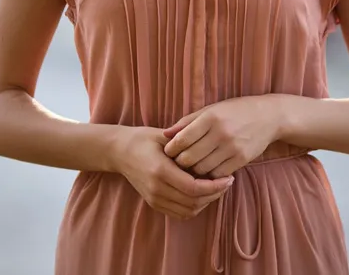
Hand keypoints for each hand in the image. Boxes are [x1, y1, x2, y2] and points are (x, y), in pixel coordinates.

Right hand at [114, 127, 233, 219]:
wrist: (120, 151)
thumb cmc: (144, 139)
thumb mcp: (166, 136)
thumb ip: (187, 145)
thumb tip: (213, 152)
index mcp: (160, 171)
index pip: (194, 188)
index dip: (215, 186)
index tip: (228, 178)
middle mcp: (156, 189)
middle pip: (194, 202)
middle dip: (215, 194)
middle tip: (227, 182)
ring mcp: (154, 198)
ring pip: (188, 210)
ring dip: (206, 202)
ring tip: (217, 188)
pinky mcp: (153, 203)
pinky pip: (179, 213)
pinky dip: (194, 207)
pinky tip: (203, 194)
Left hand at [163, 96, 282, 178]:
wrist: (268, 116)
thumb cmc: (235, 111)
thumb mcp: (211, 109)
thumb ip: (187, 122)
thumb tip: (165, 134)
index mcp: (211, 117)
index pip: (182, 139)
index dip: (171, 149)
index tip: (169, 152)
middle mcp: (221, 133)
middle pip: (189, 158)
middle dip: (180, 162)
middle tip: (178, 162)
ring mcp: (232, 148)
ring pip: (202, 169)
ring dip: (194, 170)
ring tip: (192, 166)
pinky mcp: (241, 159)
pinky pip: (217, 174)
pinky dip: (210, 174)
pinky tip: (208, 169)